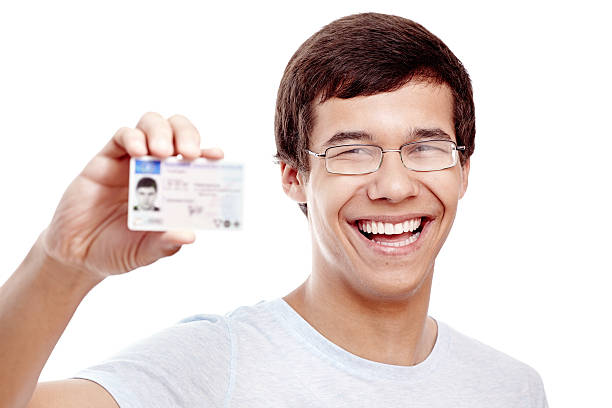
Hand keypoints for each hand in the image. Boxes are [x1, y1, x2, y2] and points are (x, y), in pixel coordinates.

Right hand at [39, 112, 221, 280]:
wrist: (78, 254)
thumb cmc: (119, 248)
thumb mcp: (147, 251)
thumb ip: (166, 243)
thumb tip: (189, 236)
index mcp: (174, 187)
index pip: (197, 161)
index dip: (208, 153)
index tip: (217, 156)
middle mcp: (156, 169)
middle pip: (177, 132)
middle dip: (187, 135)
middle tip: (189, 153)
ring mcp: (131, 161)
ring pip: (151, 125)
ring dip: (161, 132)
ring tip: (162, 152)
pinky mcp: (106, 159)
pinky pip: (122, 136)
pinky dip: (132, 137)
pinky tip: (137, 150)